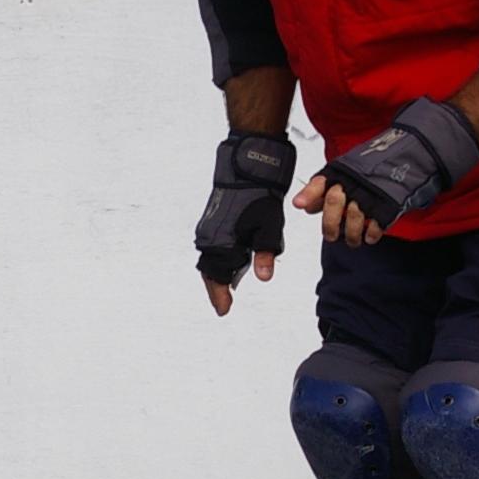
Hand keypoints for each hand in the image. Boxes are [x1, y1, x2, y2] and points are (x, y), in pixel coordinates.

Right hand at [196, 129, 294, 314]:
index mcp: (223, 242)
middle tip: (224, 301)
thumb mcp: (269, 227)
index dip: (220, 295)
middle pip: (209, 270)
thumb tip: (263, 278)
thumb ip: (265, 254)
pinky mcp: (212, 219)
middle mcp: (210, 237)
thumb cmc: (260, 196)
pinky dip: (219, 257)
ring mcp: (209, 227)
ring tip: (228, 282)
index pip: (217, 277)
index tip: (224, 310)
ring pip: (210, 258)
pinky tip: (230, 259)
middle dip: (216, 286)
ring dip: (217, 271)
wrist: (247, 168)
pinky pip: (212, 246)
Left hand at [295, 173, 390, 249]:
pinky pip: (377, 222)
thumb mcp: (342, 175)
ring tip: (351, 241)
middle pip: (334, 202)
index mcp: (339, 174)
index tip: (299, 204)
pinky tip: (368, 237)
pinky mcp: (388, 203)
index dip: (308, 194)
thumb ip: (322, 191)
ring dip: (351, 234)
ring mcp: (370, 192)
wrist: (404, 161)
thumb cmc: (367, 173)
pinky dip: (371, 234)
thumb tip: (305, 206)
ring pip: (354, 216)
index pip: (319, 183)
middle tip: (330, 236)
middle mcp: (352, 182)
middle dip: (329, 224)